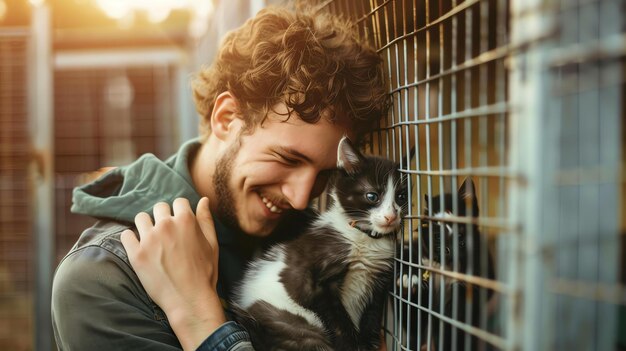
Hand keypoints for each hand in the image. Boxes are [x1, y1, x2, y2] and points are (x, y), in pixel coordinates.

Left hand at [121, 197, 224, 350]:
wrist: (189, 299)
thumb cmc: (204, 272)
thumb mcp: (212, 244)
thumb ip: (206, 219)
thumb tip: (203, 200)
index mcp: (186, 221)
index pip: (178, 202)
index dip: (180, 211)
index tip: (179, 222)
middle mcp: (165, 225)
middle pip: (159, 207)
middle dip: (163, 216)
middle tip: (166, 232)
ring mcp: (149, 239)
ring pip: (141, 218)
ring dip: (146, 225)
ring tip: (152, 238)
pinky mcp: (136, 254)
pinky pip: (126, 235)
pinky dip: (131, 239)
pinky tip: (139, 247)